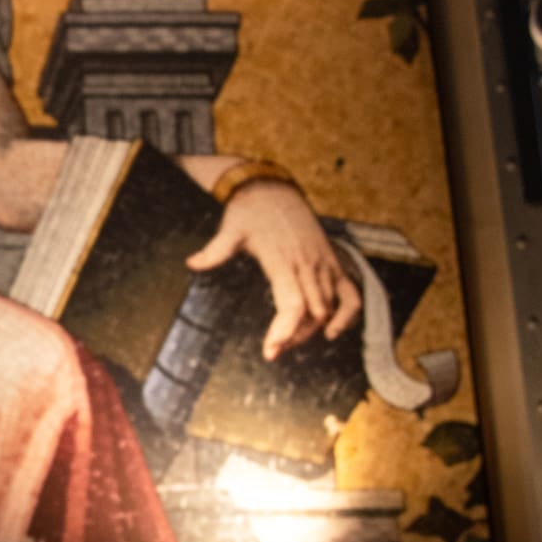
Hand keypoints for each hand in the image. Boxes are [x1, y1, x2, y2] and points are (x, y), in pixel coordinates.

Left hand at [185, 180, 360, 359]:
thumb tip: (191, 263)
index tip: (270, 351)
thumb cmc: (249, 212)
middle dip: (293, 337)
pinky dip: (347, 316)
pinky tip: (331, 333)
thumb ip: (215, 250)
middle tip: (272, 349)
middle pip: (311, 314)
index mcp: (283, 260)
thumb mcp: (230, 229)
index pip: (292, 303)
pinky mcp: (333, 263)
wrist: (274, 190)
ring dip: (311, 330)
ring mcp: (324, 264)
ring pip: (327, 309)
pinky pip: (350, 295)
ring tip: (287, 340)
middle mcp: (308, 264)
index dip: (284, 330)